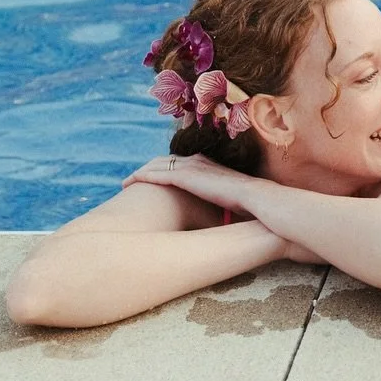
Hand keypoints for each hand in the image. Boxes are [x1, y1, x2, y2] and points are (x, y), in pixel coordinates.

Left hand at [122, 154, 260, 215]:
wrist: (254, 197)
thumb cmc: (246, 204)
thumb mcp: (228, 200)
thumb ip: (217, 202)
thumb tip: (214, 220)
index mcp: (206, 165)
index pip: (178, 163)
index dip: (162, 169)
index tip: (151, 178)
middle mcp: (196, 161)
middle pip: (163, 160)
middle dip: (147, 168)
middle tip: (132, 180)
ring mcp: (190, 167)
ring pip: (156, 165)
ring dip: (139, 173)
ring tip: (126, 183)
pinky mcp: (184, 176)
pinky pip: (155, 174)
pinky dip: (141, 176)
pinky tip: (130, 182)